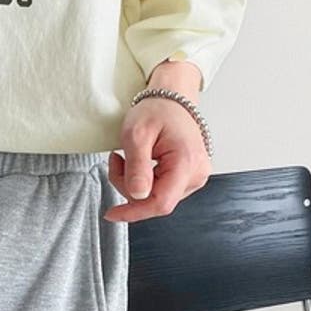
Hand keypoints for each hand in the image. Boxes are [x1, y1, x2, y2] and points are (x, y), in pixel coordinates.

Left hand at [104, 66, 210, 222]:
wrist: (173, 97)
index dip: (134, 211)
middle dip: (129, 187)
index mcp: (186, 163)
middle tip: (116, 161)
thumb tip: (137, 196)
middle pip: (157, 200)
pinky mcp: (190, 175)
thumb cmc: (157, 110)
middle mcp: (197, 174)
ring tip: (127, 157)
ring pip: (158, 196)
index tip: (112, 213)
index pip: (161, 203)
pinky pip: (163, 188)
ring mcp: (196, 175)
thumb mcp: (137, 134)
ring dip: (136, 183)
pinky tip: (140, 163)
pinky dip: (146, 180)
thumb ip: (137, 167)